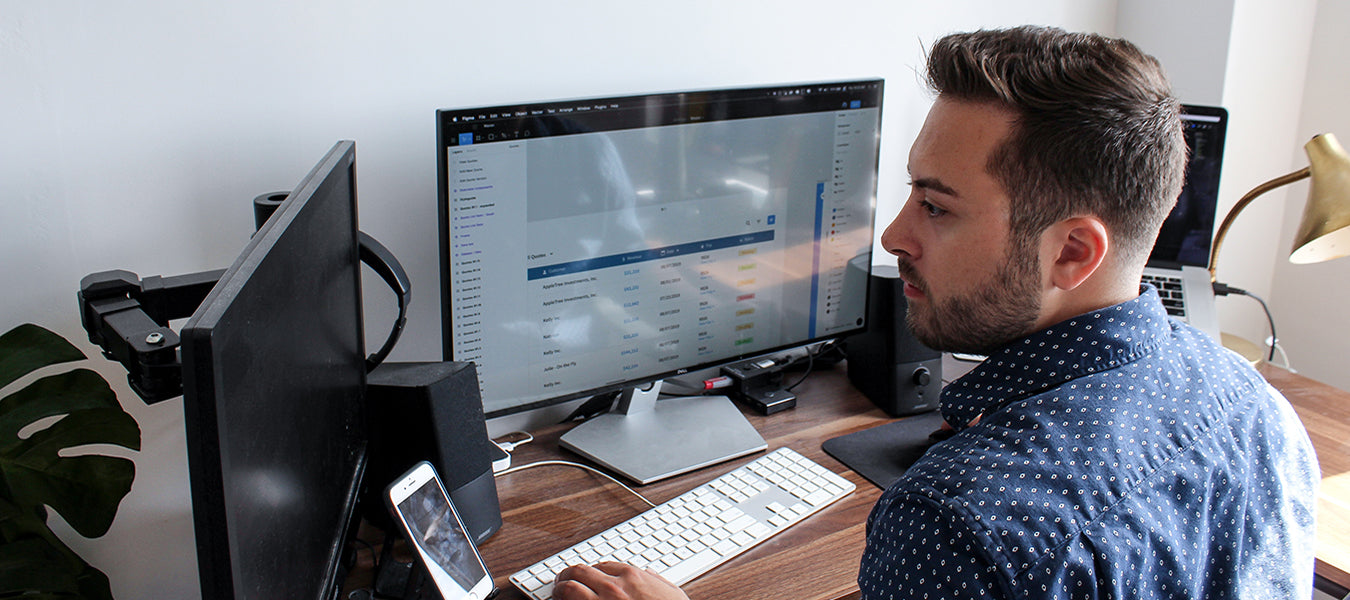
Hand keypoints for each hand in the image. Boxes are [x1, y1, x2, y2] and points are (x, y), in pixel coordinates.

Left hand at [552, 562, 690, 599]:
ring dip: (560, 589)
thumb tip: (650, 575)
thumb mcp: (672, 593)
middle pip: (579, 571)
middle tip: (562, 581)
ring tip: (557, 593)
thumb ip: (658, 581)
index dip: (590, 572)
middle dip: (568, 575)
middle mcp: (613, 587)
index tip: (586, 577)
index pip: (600, 565)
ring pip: (569, 588)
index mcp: (631, 576)